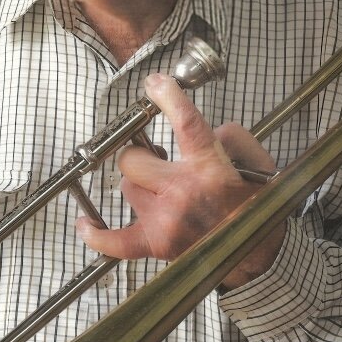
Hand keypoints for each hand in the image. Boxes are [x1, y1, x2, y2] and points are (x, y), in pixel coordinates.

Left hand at [76, 73, 285, 290]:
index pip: (185, 123)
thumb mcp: (257, 162)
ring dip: (140, 185)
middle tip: (159, 158)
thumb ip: (229, 136)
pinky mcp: (154, 245)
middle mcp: (181, 193)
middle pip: (132, 159)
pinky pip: (113, 242)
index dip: (168, 97)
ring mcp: (163, 221)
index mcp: (210, 169)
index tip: (155, 83)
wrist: (257, 257)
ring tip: (162, 191)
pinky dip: (96, 234)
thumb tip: (196, 129)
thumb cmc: (256, 208)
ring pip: (127, 188)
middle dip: (143, 154)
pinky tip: (84, 223)